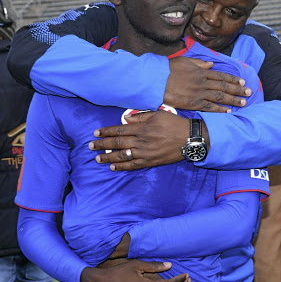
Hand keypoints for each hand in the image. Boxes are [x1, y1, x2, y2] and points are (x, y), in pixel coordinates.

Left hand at [89, 110, 205, 169]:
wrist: (189, 139)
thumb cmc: (174, 124)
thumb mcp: (158, 114)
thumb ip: (140, 116)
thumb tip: (125, 118)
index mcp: (142, 127)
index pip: (119, 129)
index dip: (106, 132)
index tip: (96, 133)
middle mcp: (141, 140)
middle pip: (117, 143)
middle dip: (102, 144)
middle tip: (90, 146)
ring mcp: (145, 152)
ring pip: (122, 155)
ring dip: (108, 157)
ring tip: (97, 158)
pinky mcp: (150, 161)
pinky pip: (133, 165)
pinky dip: (122, 166)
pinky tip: (113, 167)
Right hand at [164, 57, 251, 111]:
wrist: (157, 80)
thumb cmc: (168, 70)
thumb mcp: (184, 61)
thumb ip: (199, 63)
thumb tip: (210, 64)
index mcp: (201, 71)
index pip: (221, 75)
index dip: (233, 79)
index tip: (242, 81)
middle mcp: (203, 82)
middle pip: (224, 86)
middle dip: (238, 90)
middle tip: (249, 92)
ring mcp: (199, 93)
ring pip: (220, 97)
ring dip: (233, 100)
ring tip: (243, 103)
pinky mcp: (193, 103)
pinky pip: (210, 107)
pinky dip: (220, 110)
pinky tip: (229, 112)